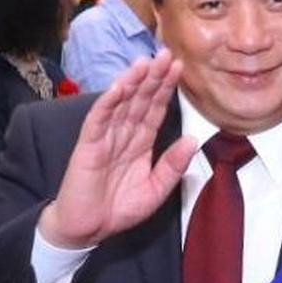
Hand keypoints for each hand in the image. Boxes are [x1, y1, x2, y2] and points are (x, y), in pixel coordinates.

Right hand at [39, 53, 192, 248]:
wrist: (88, 228)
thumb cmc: (118, 209)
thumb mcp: (155, 190)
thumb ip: (173, 166)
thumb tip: (193, 140)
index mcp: (140, 142)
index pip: (155, 109)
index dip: (166, 89)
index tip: (179, 67)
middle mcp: (124, 134)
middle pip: (140, 100)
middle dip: (152, 77)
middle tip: (165, 54)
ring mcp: (105, 137)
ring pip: (120, 104)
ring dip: (132, 82)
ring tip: (144, 63)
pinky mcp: (89, 146)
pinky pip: (98, 120)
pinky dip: (107, 103)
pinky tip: (118, 87)